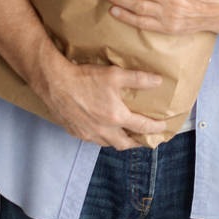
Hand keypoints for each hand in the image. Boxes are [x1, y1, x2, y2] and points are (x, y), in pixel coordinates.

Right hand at [37, 56, 166, 149]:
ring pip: (108, 144)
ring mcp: (88, 134)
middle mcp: (103, 130)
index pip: (142, 127)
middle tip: (144, 138)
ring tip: (125, 135)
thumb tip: (158, 82)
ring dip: (119, 141)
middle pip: (125, 144)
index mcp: (116, 117)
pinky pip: (93, 140)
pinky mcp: (76, 132)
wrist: (55, 83)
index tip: (162, 127)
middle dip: (137, 143)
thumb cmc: (85, 78)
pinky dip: (102, 137)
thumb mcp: (115, 74)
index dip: (155, 128)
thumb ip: (139, 79)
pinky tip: (102, 130)